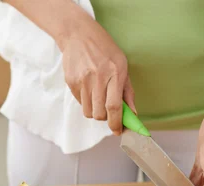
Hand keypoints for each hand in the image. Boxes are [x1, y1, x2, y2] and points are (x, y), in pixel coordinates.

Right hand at [58, 19, 135, 134]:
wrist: (79, 35)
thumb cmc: (105, 50)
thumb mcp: (122, 65)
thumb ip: (127, 91)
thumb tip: (131, 114)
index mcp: (115, 73)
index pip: (114, 106)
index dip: (116, 123)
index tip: (118, 131)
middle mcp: (98, 77)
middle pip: (99, 114)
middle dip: (105, 118)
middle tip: (108, 111)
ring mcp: (82, 80)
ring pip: (89, 112)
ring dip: (95, 111)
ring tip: (98, 98)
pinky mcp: (71, 82)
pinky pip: (80, 103)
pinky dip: (86, 102)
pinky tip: (89, 88)